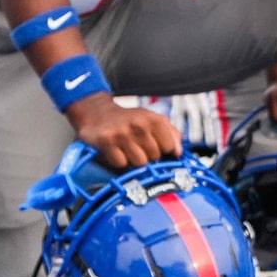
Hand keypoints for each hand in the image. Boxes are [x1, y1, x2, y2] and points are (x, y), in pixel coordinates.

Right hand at [63, 93, 181, 170]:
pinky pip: (121, 164)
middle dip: (146, 155)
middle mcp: (139, 124)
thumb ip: (171, 134)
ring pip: (139, 163)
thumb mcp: (152, 120)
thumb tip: (178, 152)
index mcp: (153, 119)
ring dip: (132, 160)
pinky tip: (115, 151)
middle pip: (154, 157)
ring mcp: (122, 133)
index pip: (169, 147)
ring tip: (126, 149)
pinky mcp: (106, 142)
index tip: (152, 145)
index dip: (161, 149)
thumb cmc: (128, 120)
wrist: (98, 113)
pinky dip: (119, 161)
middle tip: (135, 145)